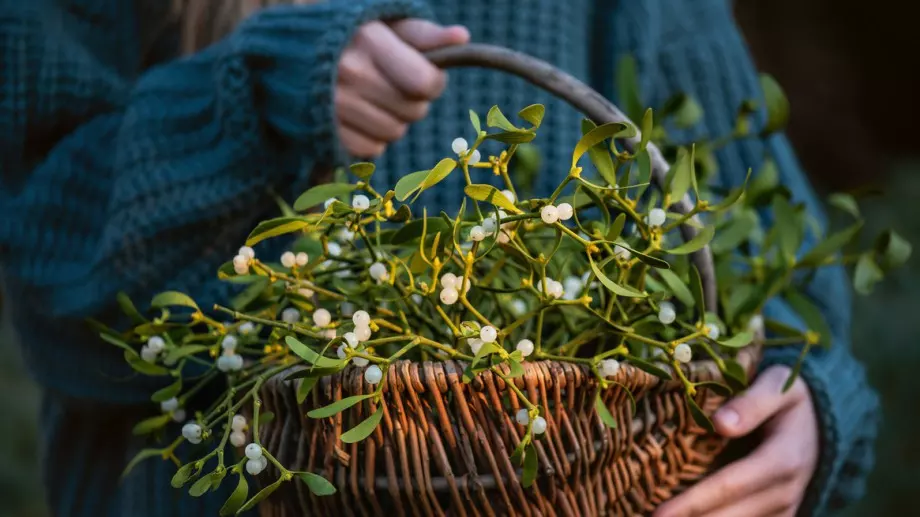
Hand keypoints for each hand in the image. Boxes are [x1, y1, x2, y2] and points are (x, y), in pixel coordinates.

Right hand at [336, 19, 468, 157]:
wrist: (289, 55)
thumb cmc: (350, 37)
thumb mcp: (386, 25)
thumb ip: (424, 34)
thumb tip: (461, 37)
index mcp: (368, 40)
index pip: (425, 83)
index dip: (433, 83)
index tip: (424, 74)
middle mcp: (349, 73)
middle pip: (414, 112)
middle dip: (412, 101)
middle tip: (393, 85)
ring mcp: (333, 105)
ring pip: (394, 133)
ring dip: (393, 121)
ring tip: (374, 100)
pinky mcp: (324, 131)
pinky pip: (371, 150)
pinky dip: (372, 138)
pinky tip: (358, 117)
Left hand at [653, 365, 818, 516]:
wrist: (824, 421)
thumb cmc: (789, 399)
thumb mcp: (779, 387)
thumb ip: (753, 402)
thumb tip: (721, 424)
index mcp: (782, 459)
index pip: (730, 485)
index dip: (693, 502)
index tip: (659, 513)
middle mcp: (783, 492)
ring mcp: (782, 509)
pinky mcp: (778, 516)